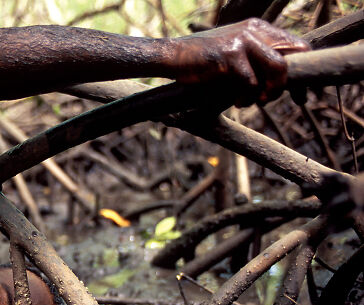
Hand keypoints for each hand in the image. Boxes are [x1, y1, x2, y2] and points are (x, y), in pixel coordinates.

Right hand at [174, 18, 309, 105]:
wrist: (172, 57)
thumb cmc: (202, 62)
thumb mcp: (234, 57)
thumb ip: (256, 62)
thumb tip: (280, 84)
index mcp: (259, 29)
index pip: (297, 45)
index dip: (306, 69)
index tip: (302, 94)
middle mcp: (255, 30)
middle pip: (296, 53)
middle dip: (294, 82)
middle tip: (291, 100)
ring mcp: (243, 40)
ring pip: (279, 68)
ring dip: (272, 91)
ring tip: (259, 102)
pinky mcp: (230, 54)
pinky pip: (251, 82)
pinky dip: (247, 98)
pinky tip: (237, 102)